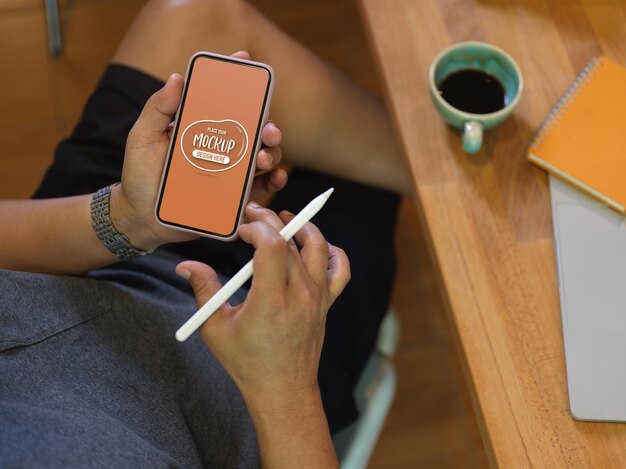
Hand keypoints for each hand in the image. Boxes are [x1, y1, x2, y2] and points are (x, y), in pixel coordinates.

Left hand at [111, 51, 287, 250]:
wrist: (142, 217)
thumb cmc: (140, 175)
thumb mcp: (142, 137)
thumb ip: (157, 109)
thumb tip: (176, 78)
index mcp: (202, 126)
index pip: (224, 99)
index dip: (237, 78)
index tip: (246, 61)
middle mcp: (221, 145)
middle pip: (253, 127)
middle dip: (267, 123)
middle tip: (267, 129)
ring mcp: (231, 170)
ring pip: (262, 154)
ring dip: (272, 152)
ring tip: (263, 158)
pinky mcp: (236, 196)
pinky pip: (262, 186)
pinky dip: (275, 180)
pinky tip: (276, 176)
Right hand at [176, 203, 350, 398]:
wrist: (283, 389)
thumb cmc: (247, 362)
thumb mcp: (215, 328)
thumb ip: (203, 290)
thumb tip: (186, 265)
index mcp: (272, 299)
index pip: (273, 244)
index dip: (256, 227)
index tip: (241, 230)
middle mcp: (300, 294)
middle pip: (291, 241)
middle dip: (270, 221)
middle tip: (253, 216)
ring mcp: (318, 298)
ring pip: (319, 248)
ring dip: (303, 227)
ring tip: (285, 218)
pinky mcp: (326, 304)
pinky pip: (340, 270)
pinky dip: (333, 252)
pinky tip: (316, 246)